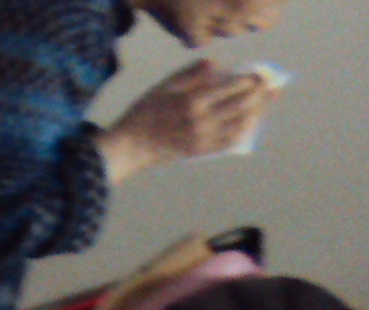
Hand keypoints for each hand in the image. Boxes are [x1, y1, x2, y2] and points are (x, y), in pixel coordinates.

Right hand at [100, 61, 276, 179]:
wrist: (131, 147)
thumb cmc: (145, 113)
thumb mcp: (164, 86)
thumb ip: (191, 74)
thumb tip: (217, 65)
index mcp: (194, 101)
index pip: (233, 87)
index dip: (250, 80)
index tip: (259, 74)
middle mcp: (203, 121)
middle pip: (243, 105)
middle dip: (261, 95)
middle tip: (271, 87)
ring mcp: (204, 138)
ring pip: (241, 124)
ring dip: (258, 113)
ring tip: (266, 103)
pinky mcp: (201, 151)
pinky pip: (230, 141)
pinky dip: (244, 131)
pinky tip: (250, 123)